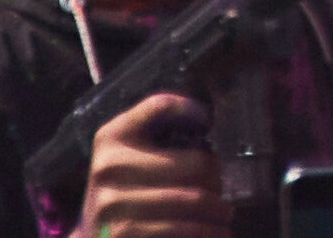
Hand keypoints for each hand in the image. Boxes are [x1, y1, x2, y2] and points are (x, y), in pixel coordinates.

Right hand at [76, 93, 227, 237]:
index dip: (190, 110)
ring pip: (194, 201)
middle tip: (220, 191)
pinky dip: (208, 232)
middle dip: (216, 180)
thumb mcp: (123, 155)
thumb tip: (202, 118)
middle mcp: (110, 168)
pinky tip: (216, 232)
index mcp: (111, 139)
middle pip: (195, 164)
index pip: (159, 107)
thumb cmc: (119, 193)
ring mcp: (114, 204)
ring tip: (223, 215)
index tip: (206, 122)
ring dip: (218, 211)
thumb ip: (154, 127)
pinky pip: (183, 229)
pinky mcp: (122, 235)